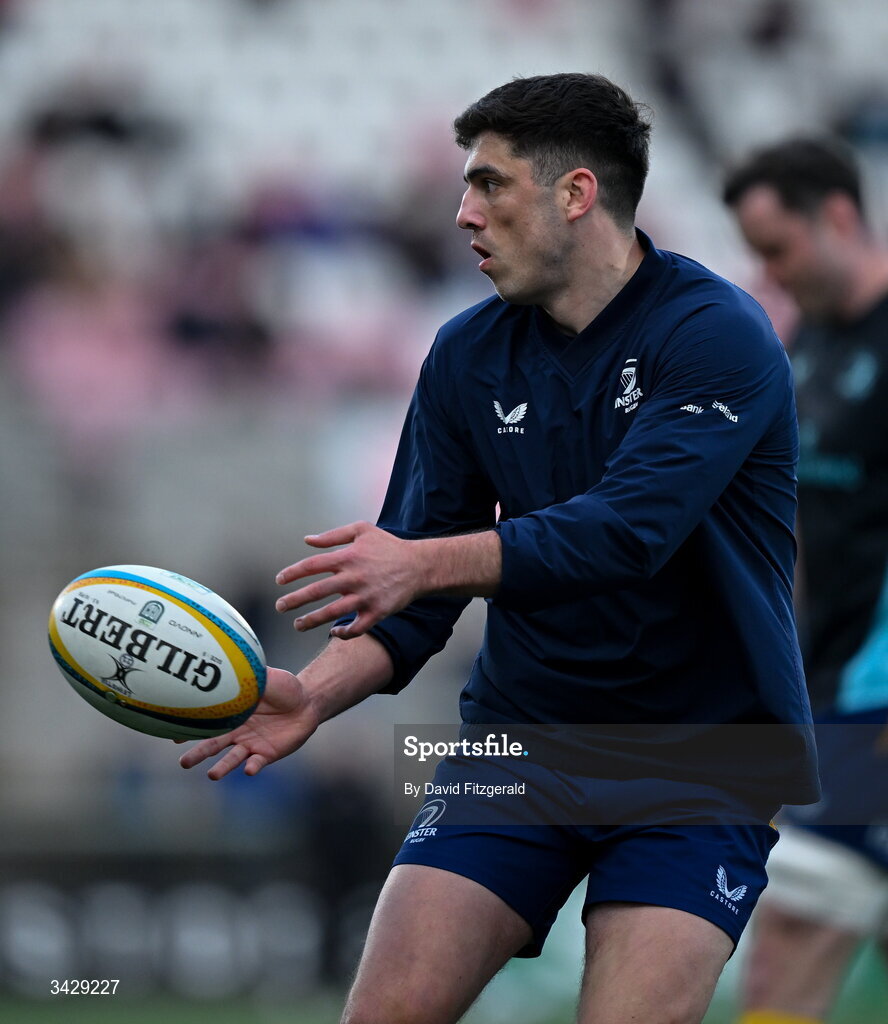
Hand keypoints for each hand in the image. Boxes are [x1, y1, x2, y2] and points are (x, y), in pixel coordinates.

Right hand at [178, 667, 318, 779]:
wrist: (307, 702)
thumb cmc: (283, 688)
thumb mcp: (265, 677)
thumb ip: (248, 675)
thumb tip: (231, 661)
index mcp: (231, 714)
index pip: (206, 723)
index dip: (190, 730)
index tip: (173, 736)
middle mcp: (236, 732)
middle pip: (213, 745)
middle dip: (198, 754)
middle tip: (183, 763)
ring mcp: (251, 745)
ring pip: (232, 758)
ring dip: (222, 767)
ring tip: (212, 775)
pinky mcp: (267, 754)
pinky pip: (257, 762)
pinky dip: (252, 767)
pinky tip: (248, 770)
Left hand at [275, 521, 423, 637]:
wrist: (419, 566)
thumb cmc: (388, 546)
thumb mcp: (362, 530)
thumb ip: (333, 535)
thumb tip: (307, 540)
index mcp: (348, 557)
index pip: (312, 565)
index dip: (292, 573)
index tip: (279, 581)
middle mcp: (354, 577)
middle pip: (316, 592)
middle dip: (294, 600)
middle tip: (279, 607)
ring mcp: (365, 597)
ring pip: (332, 613)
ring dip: (311, 621)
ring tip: (297, 625)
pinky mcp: (377, 612)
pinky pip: (356, 628)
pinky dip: (343, 633)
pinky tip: (333, 632)